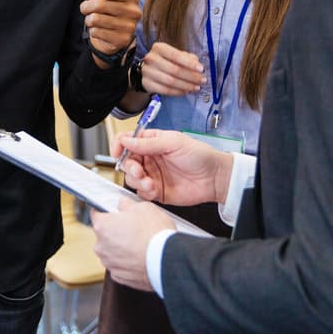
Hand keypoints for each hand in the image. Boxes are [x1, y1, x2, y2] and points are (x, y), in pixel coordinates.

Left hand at [80, 0, 140, 62]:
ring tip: (91, 20)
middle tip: (85, 8)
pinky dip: (92, 31)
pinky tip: (97, 30)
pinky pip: (97, 32)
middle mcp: (135, 12)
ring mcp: (130, 27)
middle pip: (101, 4)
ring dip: (88, 19)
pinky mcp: (122, 40)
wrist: (111, 37)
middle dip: (87, 6)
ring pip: (96, 19)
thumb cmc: (108, 11)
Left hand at [90, 201, 174, 291]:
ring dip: (122, 248)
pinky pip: (120, 266)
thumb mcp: (143, 207)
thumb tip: (123, 204)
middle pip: (104, 235)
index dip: (106, 212)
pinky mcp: (119, 277)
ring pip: (112, 251)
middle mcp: (101, 246)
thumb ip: (127, 205)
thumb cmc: (155, 234)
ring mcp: (109, 263)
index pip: (96, 214)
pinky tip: (140, 257)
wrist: (167, 261)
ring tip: (140, 244)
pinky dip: (128, 262)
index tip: (114, 212)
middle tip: (133, 229)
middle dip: (116, 231)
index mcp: (103, 226)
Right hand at [112, 129, 233, 205]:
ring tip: (149, 182)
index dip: (119, 145)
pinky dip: (144, 192)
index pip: (127, 141)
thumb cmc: (199, 155)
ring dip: (137, 180)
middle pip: (126, 161)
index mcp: (151, 142)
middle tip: (139, 171)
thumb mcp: (173, 142)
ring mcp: (152, 175)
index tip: (118, 152)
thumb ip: (148, 142)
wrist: (214, 178)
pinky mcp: (156, 191)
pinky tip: (154, 189)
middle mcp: (149, 158)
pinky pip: (141, 192)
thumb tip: (126, 140)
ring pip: (131, 178)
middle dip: (129, 167)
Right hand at [139, 41, 205, 95]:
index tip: (201, 69)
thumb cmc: (166, 60)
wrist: (149, 70)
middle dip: (191, 76)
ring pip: (170, 81)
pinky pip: (165, 90)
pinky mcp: (146, 83)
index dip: (189, 63)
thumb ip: (187, 58)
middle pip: (174, 70)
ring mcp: (147, 71)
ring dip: (186, 86)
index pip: (176, 55)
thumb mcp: (176, 55)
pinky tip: (185, 91)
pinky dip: (177, 92)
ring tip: (196, 87)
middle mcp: (151, 58)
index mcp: (159, 48)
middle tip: (202, 80)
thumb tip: (197, 64)